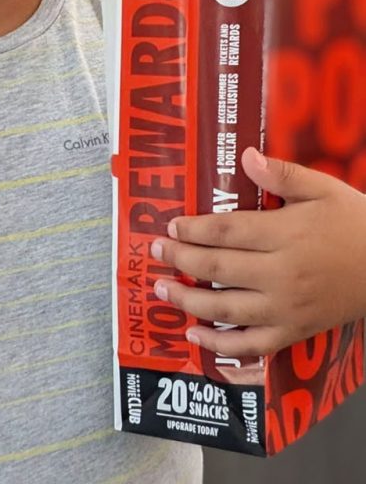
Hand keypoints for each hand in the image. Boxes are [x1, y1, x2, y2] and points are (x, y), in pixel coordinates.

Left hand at [150, 147, 365, 357]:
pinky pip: (250, 344)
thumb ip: (282, 174)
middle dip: (179, 260)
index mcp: (285, 235)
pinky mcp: (294, 332)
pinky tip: (194, 337)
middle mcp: (280, 274)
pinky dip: (219, 345)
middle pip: (217, 268)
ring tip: (162, 290)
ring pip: (225, 308)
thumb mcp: (323, 189)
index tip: (170, 227)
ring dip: (187, 301)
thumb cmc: (355, 224)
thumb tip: (245, 155)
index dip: (192, 230)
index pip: (225, 232)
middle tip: (154, 252)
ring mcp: (286, 308)